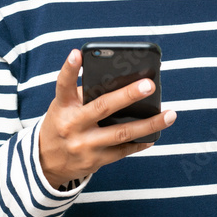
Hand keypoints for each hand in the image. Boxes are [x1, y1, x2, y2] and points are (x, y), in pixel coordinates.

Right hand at [38, 49, 176, 188]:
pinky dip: (142, 142)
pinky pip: (124, 150)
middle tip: (150, 84)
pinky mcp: (96, 161)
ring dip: (149, 124)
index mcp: (62, 107)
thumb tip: (123, 82)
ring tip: (170, 114)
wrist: (46, 163)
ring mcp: (85, 145)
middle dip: (128, 95)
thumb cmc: (61, 124)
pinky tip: (156, 134)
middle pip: (102, 107)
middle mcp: (73, 125)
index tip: (78, 53)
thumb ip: (85, 94)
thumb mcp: (62, 107)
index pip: (64, 85)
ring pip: (121, 133)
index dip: (70, 69)